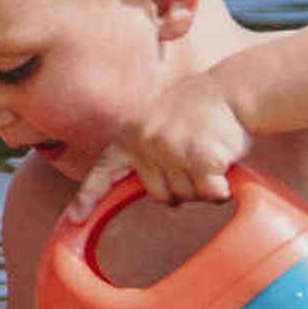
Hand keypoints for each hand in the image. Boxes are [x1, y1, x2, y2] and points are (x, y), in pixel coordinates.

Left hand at [80, 66, 248, 207]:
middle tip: (196, 162)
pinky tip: (225, 164)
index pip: (106, 167)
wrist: (233, 90)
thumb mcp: (161, 122)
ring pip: (185, 196)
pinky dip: (220, 189)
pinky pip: (210, 193)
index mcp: (132, 132)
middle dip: (180, 189)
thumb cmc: (201, 111)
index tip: (74, 218)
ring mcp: (172, 148)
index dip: (90, 195)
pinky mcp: (200, 156)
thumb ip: (152, 153)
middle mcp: (147, 140)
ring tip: (211, 156)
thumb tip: (165, 202)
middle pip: (159, 194)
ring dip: (202, 187)